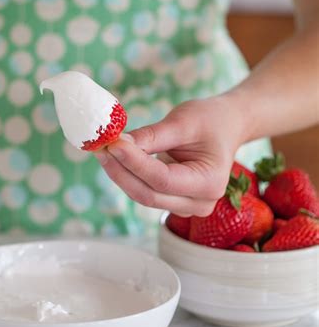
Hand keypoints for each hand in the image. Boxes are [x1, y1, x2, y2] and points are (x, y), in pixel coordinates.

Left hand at [95, 96, 245, 216]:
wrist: (226, 127)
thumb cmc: (210, 121)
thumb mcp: (183, 121)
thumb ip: (151, 136)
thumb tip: (118, 144)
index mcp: (210, 182)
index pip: (162, 179)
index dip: (134, 163)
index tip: (113, 143)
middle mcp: (199, 202)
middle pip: (149, 194)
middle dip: (120, 171)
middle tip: (100, 147)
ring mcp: (186, 206)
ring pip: (143, 195)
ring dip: (120, 173)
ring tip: (103, 149)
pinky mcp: (173, 202)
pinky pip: (144, 191)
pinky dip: (127, 175)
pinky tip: (114, 157)